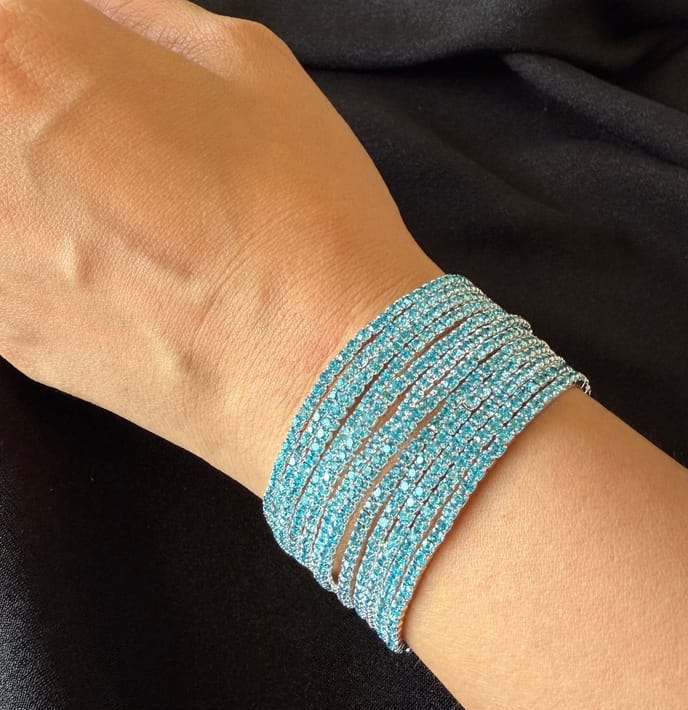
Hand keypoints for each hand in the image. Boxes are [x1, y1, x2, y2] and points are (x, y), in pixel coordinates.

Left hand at [0, 0, 442, 494]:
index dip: (54, 43)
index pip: (8, 19)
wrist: (322, 365)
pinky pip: (3, 269)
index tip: (90, 71)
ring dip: (38, 191)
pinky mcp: (6, 337)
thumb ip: (144, 20)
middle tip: (112, 142)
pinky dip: (37, 256)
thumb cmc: (302, 210)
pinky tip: (107, 268)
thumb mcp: (249, 64)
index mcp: (27, 51)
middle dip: (41, 114)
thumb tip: (100, 18)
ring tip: (118, 216)